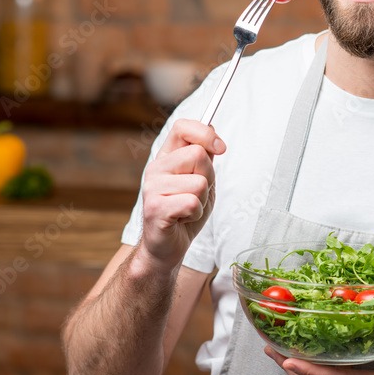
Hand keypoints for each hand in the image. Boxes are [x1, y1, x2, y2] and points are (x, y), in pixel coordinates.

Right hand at [137, 119, 225, 271]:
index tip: (221, 147)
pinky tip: (182, 219)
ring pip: (199, 182)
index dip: (205, 133)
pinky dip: (195, 214)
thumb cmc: (185, 213)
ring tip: (187, 209)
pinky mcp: (155, 207)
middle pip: (198, 155)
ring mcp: (152, 187)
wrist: (167, 247)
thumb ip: (204, 158)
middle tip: (195, 195)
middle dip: (209, 178)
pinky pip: (192, 202)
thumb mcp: (201, 181)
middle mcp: (155, 168)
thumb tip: (212, 128)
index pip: (182, 127)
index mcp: (166, 157)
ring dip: (201, 200)